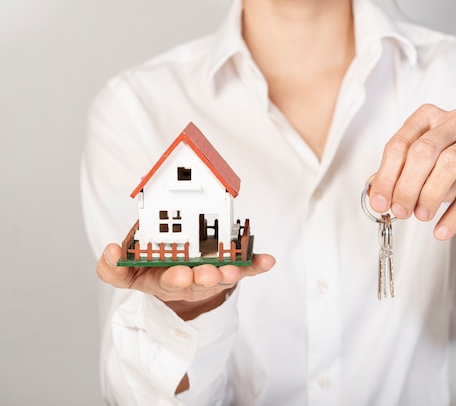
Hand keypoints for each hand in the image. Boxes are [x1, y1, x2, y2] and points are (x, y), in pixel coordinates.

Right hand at [97, 243, 275, 319]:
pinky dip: (255, 265)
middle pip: (193, 282)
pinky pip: (244, 269)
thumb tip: (109, 251)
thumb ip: (112, 268)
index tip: (176, 274)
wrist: (178, 277)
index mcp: (160, 279)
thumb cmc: (153, 268)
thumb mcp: (128, 272)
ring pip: (219, 277)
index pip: (161, 281)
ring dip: (227, 273)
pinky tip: (267, 260)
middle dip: (198, 278)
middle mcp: (187, 280)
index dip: (173, 279)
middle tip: (201, 274)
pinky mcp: (227, 272)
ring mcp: (209, 277)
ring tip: (233, 269)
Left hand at [369, 104, 455, 239]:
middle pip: (423, 151)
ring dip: (430, 195)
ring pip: (449, 164)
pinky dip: (455, 214)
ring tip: (421, 216)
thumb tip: (375, 197)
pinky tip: (441, 230)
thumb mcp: (420, 168)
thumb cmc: (451, 167)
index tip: (380, 202)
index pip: (399, 145)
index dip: (386, 177)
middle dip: (406, 186)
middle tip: (400, 211)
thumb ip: (395, 177)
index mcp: (427, 118)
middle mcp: (452, 121)